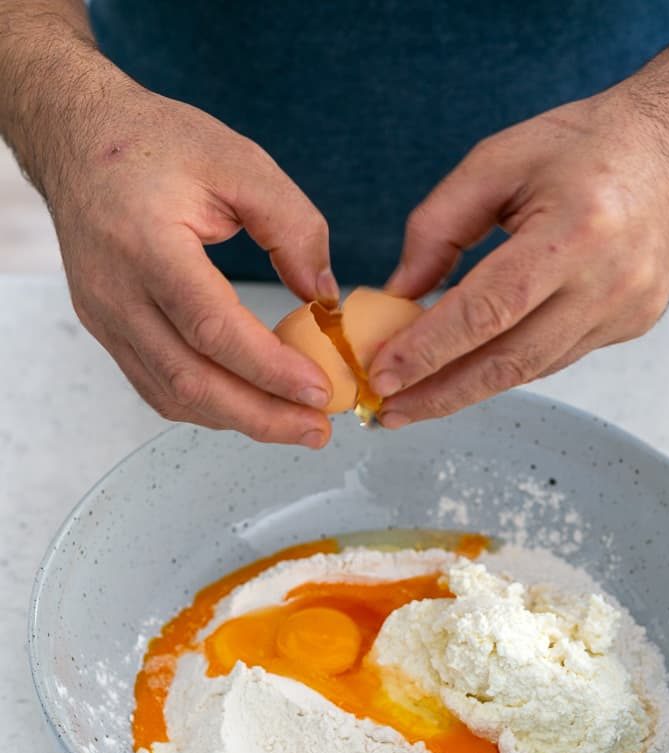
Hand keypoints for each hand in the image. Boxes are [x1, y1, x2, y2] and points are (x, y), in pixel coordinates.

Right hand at [47, 74, 337, 446]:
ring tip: (295, 423)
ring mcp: (105, 317)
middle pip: (191, 380)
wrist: (77, 141)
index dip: (269, 369)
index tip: (321, 391)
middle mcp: (116, 291)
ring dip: (239, 418)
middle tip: (318, 430)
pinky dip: (208, 405)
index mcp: (147, 244)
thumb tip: (325, 299)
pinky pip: (157, 386)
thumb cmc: (156, 143)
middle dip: (262, 416)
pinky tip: (250, 404)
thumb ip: (293, 225)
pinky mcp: (107, 329)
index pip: (211, 327)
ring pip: (173, 394)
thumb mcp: (239, 161)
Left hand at [371, 85, 668, 426]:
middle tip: (390, 413)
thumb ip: (440, 225)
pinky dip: (508, 366)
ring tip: (416, 400)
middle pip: (510, 361)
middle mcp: (608, 281)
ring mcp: (627, 311)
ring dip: (470, 389)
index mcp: (576, 230)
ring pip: (533, 369)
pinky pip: (557, 357)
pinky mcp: (633, 324)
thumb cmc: (590, 142)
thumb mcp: (501, 160)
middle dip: (442, 393)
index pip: (487, 309)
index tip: (382, 376)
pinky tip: (470, 370)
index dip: (429, 350)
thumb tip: (400, 293)